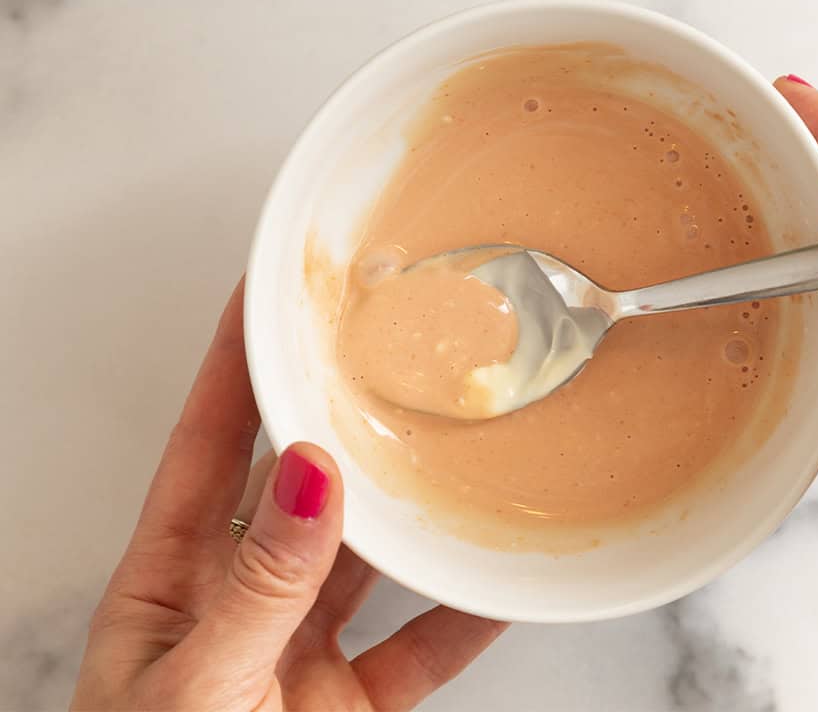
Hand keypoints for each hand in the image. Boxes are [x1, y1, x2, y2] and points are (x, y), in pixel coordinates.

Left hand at [72, 282, 505, 710]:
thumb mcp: (197, 686)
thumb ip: (259, 588)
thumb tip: (303, 479)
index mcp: (170, 582)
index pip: (204, 447)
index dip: (233, 368)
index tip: (265, 298)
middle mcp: (238, 602)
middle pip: (296, 486)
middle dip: (337, 421)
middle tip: (383, 357)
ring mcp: (297, 651)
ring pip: (368, 557)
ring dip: (411, 514)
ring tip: (454, 453)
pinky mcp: (350, 704)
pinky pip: (420, 647)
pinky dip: (463, 618)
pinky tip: (496, 585)